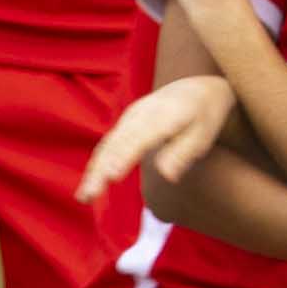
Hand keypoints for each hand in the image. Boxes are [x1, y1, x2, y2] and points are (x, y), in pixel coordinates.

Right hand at [79, 77, 236, 203]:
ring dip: (93, 170)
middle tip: (88, 196)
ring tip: (83, 197)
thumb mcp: (202, 135)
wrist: (197, 90)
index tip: (112, 176)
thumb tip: (166, 176)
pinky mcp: (125, 122)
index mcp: (165, 114)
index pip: (141, 137)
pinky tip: (90, 183)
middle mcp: (142, 112)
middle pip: (117, 142)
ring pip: (107, 144)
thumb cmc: (203, 117)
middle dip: (100, 169)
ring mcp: (130, 116)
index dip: (125, 156)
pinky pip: (108, 143)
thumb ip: (182, 154)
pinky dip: (97, 163)